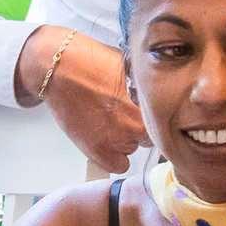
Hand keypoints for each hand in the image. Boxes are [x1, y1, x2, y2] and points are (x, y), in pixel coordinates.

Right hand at [19, 28, 144, 170]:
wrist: (57, 68)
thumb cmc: (91, 60)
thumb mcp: (130, 66)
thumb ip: (146, 87)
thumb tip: (157, 94)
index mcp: (148, 104)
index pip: (168, 122)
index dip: (158, 115)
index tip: (148, 112)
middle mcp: (135, 125)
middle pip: (151, 136)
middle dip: (141, 125)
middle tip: (125, 112)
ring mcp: (115, 140)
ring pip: (133, 148)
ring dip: (126, 138)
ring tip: (109, 120)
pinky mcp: (96, 150)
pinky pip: (118, 164)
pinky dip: (113, 156)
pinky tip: (105, 137)